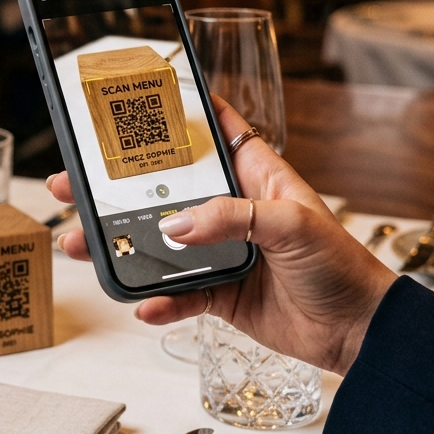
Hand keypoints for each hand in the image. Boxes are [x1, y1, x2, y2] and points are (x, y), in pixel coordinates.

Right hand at [48, 96, 396, 374]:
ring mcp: (223, 252)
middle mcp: (233, 210)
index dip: (180, 114)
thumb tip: (175, 226)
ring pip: (161, 244)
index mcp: (256, 176)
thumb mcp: (292, 226)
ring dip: (123, 246)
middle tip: (75, 183)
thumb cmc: (340, 265)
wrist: (357, 331)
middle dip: (119, 187)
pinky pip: (179, 294)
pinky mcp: (221, 293)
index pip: (216, 131)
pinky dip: (159, 300)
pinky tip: (142, 304)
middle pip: (166, 190)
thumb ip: (231, 218)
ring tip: (82, 246)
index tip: (137, 102)